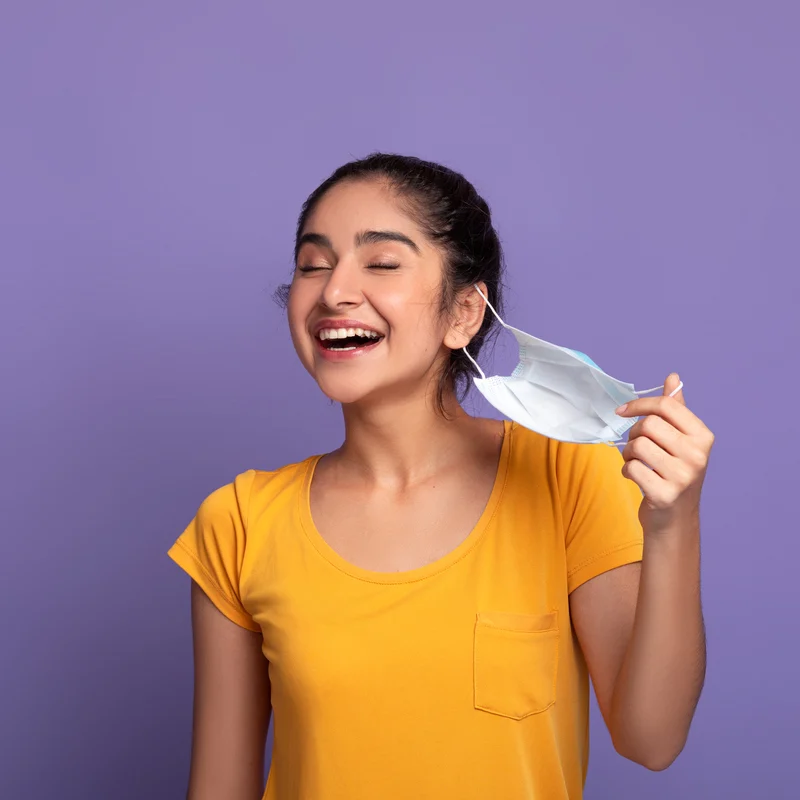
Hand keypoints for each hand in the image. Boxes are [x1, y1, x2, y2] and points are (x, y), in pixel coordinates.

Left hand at [615, 373, 714, 534]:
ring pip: (637, 446)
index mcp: (703, 436)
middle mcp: (698, 455)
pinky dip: (627, 471)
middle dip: (633, 433)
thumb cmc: (674, 473)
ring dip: (627, 454)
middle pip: (648, 424)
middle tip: (635, 447)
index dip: (639, 404)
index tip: (622, 411)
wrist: (675, 519)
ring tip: (636, 463)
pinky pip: (631, 468)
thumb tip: (673, 378)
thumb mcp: (680, 440)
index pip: (667, 405)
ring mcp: (683, 476)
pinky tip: (637, 478)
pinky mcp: (664, 495)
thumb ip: (676, 409)